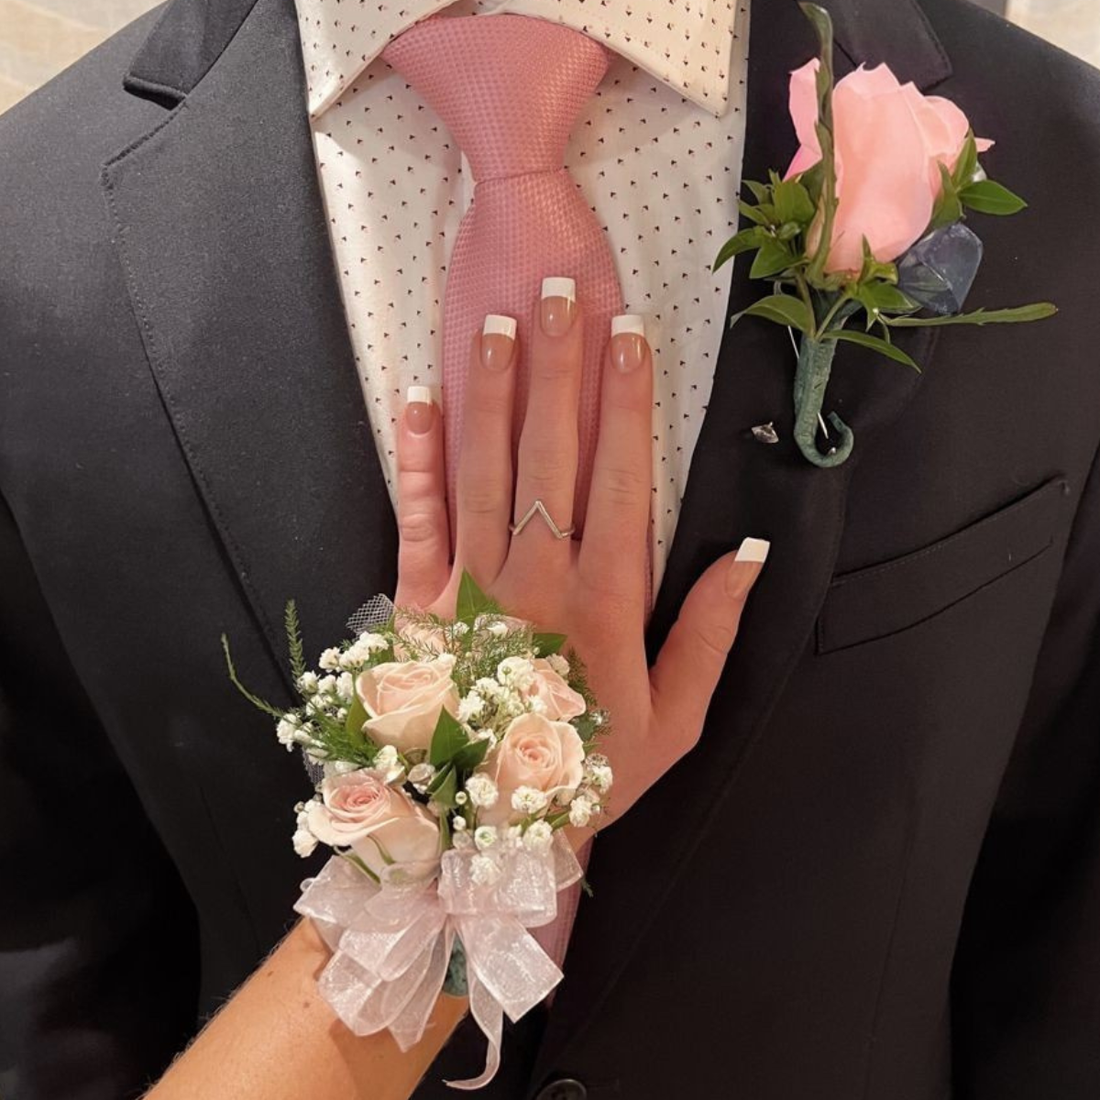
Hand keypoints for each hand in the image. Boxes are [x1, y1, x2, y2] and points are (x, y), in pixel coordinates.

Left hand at [392, 283, 767, 824]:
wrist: (490, 821)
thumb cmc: (592, 766)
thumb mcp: (676, 718)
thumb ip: (712, 632)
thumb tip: (748, 549)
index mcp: (604, 601)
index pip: (620, 479)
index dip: (626, 403)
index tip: (630, 337)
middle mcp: (536, 577)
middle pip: (549, 455)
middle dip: (559, 369)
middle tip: (561, 293)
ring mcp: (471, 583)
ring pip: (484, 470)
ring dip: (493, 393)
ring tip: (500, 324)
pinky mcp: (419, 600)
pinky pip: (417, 518)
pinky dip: (415, 459)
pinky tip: (417, 400)